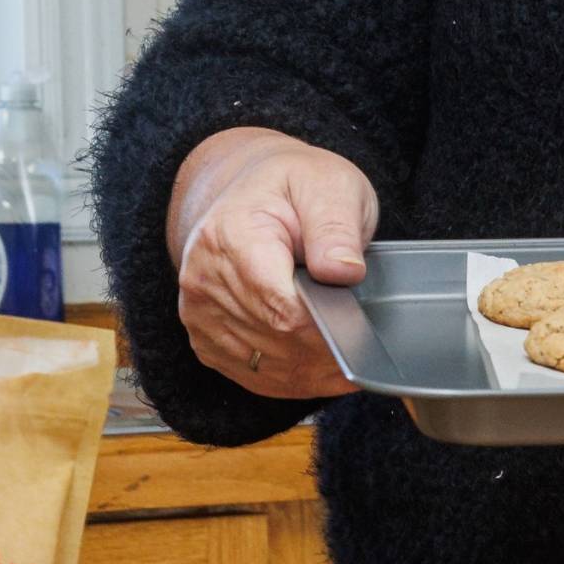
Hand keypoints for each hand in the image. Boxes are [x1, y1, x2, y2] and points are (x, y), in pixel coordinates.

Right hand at [166, 126, 374, 398]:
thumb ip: (336, 227)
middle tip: (365, 340)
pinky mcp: (206, 339)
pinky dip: (294, 378)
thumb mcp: (328, 185)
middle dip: (326, 347)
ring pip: (266, 367)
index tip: (360, 325)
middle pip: (275, 340)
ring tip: (351, 354)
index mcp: (230, 236)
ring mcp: (198, 314)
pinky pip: (254, 376)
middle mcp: (203, 280)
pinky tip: (324, 367)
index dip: (326, 325)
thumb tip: (343, 273)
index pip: (280, 305)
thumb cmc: (294, 186)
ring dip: (313, 369)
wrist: (251, 190)